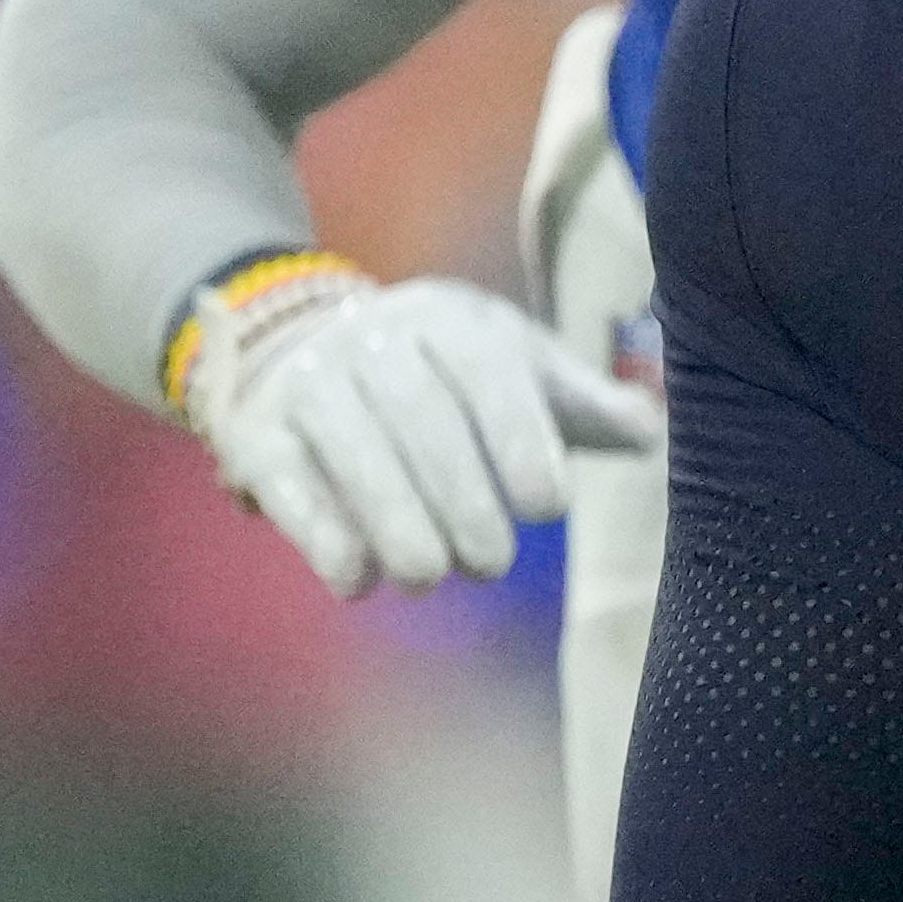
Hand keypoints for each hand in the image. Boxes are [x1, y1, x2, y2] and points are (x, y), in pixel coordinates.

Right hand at [177, 257, 652, 591]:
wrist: (297, 345)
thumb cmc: (443, 376)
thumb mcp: (514, 367)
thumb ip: (581, 402)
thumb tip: (648, 431)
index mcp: (450, 319)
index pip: (486, 371)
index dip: (519, 439)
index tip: (549, 507)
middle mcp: (372, 339)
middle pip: (419, 417)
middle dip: (460, 496)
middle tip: (492, 564)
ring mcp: (306, 382)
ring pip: (350, 449)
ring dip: (394, 521)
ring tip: (428, 577)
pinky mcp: (254, 431)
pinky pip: (286, 481)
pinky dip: (320, 534)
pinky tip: (357, 582)